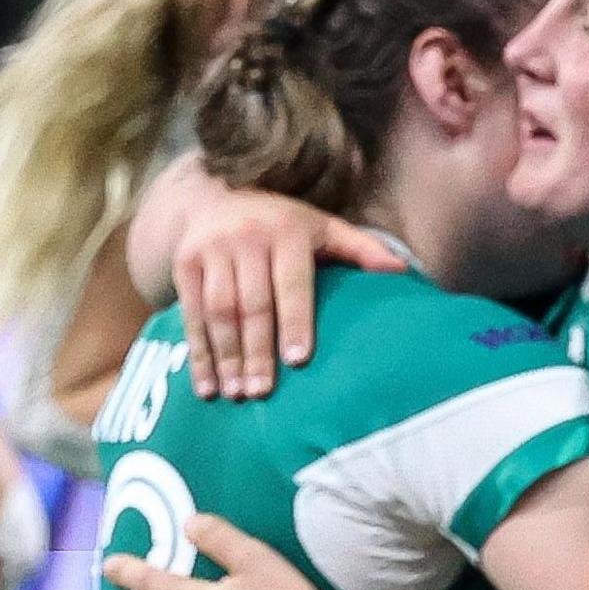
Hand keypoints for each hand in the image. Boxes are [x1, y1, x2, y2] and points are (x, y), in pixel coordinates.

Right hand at [166, 158, 407, 399]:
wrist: (216, 195)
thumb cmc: (282, 223)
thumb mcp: (323, 226)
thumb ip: (362, 248)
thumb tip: (404, 272)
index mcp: (286, 232)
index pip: (291, 284)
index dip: (294, 322)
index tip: (297, 361)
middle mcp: (245, 239)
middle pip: (250, 305)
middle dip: (255, 351)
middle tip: (261, 392)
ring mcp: (211, 252)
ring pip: (218, 312)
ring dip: (225, 358)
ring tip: (235, 394)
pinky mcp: (184, 264)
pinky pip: (190, 315)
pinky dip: (199, 354)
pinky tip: (206, 386)